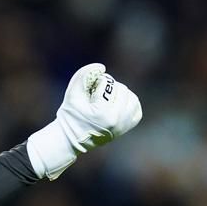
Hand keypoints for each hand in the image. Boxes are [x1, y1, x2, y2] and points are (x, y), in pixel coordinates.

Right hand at [27, 63, 141, 179]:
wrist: (71, 139)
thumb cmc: (70, 115)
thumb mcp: (73, 93)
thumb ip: (83, 75)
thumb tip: (101, 67)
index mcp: (103, 114)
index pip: (107, 85)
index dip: (97, 82)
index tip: (89, 90)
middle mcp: (117, 121)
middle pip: (122, 89)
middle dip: (109, 87)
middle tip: (97, 93)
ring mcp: (123, 126)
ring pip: (131, 98)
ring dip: (120, 93)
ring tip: (107, 97)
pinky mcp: (126, 128)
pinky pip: (136, 109)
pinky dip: (129, 103)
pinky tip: (117, 103)